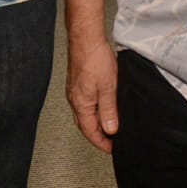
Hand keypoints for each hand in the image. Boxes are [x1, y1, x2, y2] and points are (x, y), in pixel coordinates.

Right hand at [66, 38, 120, 152]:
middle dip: (98, 135)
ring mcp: (75, 91)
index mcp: (81, 105)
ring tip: (109, 126)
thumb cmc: (94, 59)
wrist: (85, 38)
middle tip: (111, 141)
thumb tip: (111, 129)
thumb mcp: (108, 88)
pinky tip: (102, 106)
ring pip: (85, 114)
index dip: (102, 143)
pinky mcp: (77, 82)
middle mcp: (74, 100)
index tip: (112, 149)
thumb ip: (109, 110)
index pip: (90, 132)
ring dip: (96, 122)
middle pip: (85, 125)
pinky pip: (85, 103)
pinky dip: (94, 110)